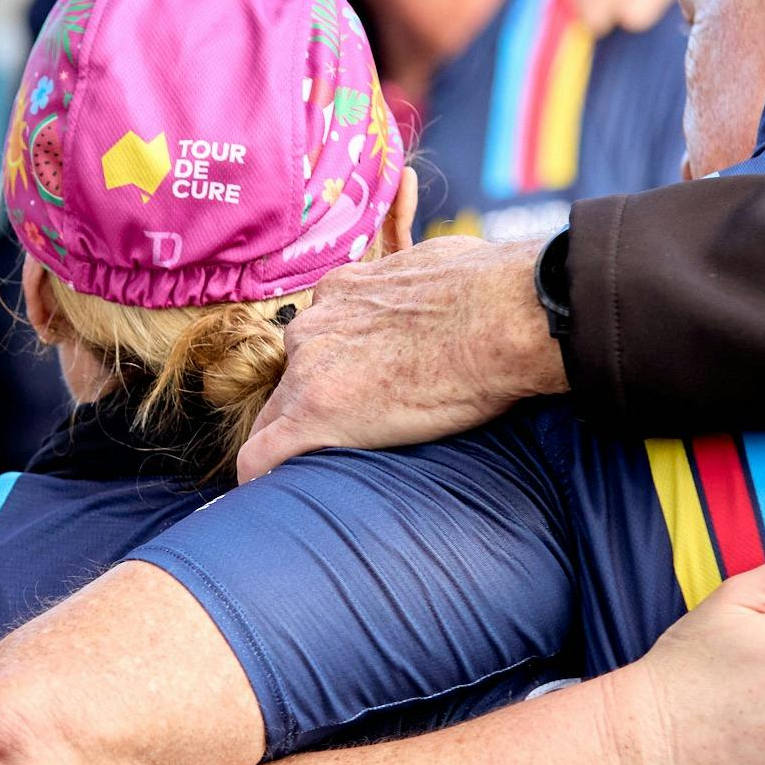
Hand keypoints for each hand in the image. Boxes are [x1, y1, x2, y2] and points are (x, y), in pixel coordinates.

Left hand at [239, 235, 564, 478]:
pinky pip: (261, 456)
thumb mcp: (440, 268)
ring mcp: (310, 370)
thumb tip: (440, 296)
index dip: (334, 372)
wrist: (505, 316)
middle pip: (292, 381)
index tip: (355, 395)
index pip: (320, 340)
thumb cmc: (493, 292)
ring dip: (292, 446)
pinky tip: (269, 496)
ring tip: (313, 478)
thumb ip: (418, 289)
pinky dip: (259, 477)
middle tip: (348, 441)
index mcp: (344, 291)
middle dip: (312, 409)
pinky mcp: (315, 414)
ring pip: (275, 419)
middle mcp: (316, 326)